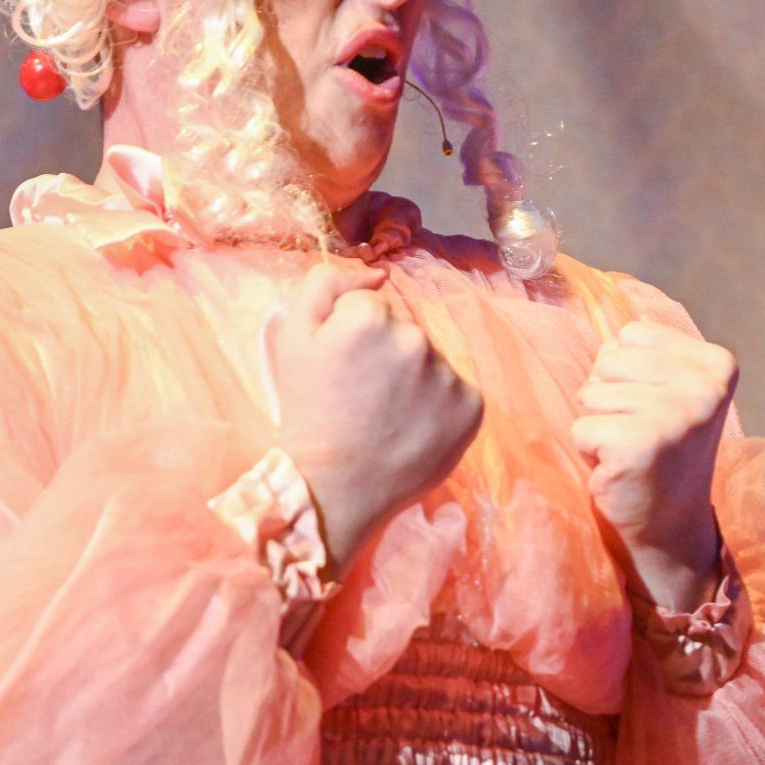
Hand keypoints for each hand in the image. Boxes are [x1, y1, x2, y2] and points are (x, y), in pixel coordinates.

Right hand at [270, 261, 482, 571]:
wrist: (333, 490)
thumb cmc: (307, 412)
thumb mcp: (293, 338)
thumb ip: (325, 284)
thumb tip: (376, 274)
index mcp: (370, 317)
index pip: (370, 305)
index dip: (351, 335)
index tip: (342, 369)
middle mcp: (416, 339)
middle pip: (404, 328)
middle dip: (386, 352)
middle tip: (363, 396)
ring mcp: (448, 374)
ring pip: (430, 359)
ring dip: (413, 378)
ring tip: (387, 415)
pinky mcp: (471, 407)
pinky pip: (454, 390)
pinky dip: (438, 405)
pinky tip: (412, 428)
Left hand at [571, 319, 733, 607]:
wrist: (670, 529)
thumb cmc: (659, 451)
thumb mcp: (670, 389)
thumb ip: (647, 352)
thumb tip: (610, 303)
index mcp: (717, 363)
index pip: (631, 334)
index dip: (627, 374)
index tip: (653, 411)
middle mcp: (704, 386)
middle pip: (607, 359)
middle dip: (609, 398)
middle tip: (638, 435)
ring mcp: (676, 415)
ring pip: (590, 392)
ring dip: (599, 426)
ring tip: (629, 452)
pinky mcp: (641, 444)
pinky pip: (581, 428)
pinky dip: (589, 452)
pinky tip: (620, 471)